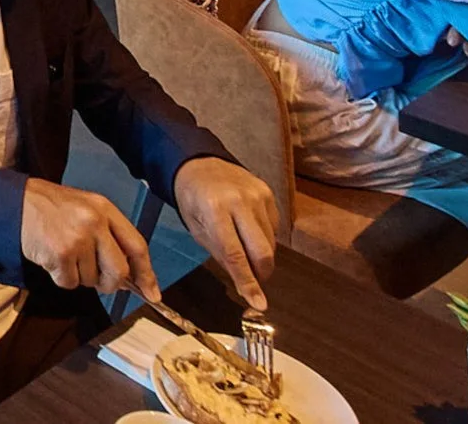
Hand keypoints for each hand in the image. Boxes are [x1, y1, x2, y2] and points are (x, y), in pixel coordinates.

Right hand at [19, 179, 155, 296]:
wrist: (14, 202)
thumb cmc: (52, 209)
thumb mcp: (86, 210)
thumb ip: (109, 236)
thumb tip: (129, 276)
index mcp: (105, 209)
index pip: (137, 246)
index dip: (147, 273)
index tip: (153, 293)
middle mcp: (94, 222)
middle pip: (119, 271)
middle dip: (110, 283)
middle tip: (98, 280)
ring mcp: (77, 238)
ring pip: (92, 279)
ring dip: (79, 276)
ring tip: (64, 254)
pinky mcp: (59, 254)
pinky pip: (70, 283)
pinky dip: (61, 278)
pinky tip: (52, 259)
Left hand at [171, 157, 277, 311]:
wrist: (199, 163)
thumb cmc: (193, 197)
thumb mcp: (196, 228)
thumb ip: (220, 254)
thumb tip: (244, 283)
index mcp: (215, 209)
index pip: (235, 255)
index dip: (248, 282)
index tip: (259, 303)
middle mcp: (239, 200)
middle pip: (262, 251)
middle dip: (261, 274)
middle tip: (254, 283)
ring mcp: (257, 194)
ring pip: (271, 242)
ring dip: (262, 257)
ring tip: (245, 251)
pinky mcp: (268, 193)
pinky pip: (274, 227)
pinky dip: (264, 238)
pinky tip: (249, 232)